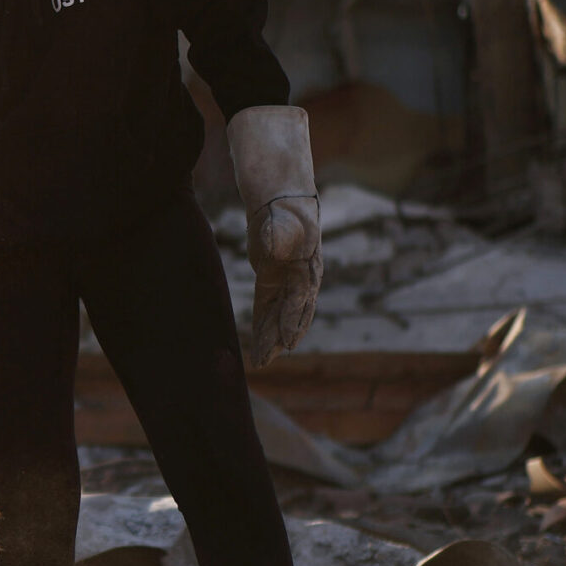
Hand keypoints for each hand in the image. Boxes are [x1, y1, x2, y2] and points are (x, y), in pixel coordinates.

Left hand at [245, 195, 322, 366]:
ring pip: (280, 318)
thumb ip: (280, 237)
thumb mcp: (284, 222)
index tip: (288, 342)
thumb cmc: (286, 213)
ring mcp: (287, 285)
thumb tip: (275, 249)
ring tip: (260, 361)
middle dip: (280, 338)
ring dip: (271, 339)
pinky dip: (264, 327)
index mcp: (307, 270)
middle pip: (291, 316)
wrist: (283, 204)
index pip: (300, 300)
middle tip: (266, 360)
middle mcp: (300, 282)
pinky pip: (269, 310)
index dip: (294, 321)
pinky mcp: (271, 283)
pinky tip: (258, 345)